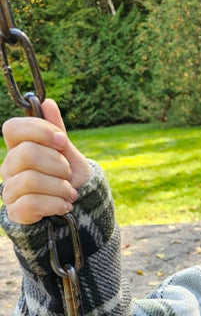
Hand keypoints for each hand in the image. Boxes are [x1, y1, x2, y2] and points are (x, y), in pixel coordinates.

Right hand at [1, 98, 92, 223]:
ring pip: (31, 180)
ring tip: (70, 193)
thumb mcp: (68, 154)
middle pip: (26, 153)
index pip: (12, 128)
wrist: (77, 210)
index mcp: (18, 148)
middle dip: (57, 163)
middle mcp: (9, 168)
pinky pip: (32, 203)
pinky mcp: (16, 212)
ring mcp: (10, 190)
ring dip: (60, 187)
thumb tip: (48, 102)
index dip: (39, 131)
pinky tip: (65, 205)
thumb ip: (56, 131)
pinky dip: (56, 204)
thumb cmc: (69, 179)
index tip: (62, 141)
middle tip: (67, 173)